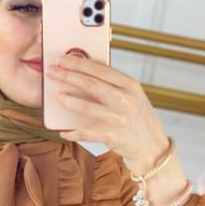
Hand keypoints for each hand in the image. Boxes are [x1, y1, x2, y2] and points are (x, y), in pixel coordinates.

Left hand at [45, 54, 169, 168]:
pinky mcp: (112, 136)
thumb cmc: (137, 118)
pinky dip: (73, 133)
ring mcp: (118, 118)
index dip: (79, 62)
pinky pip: (86, 133)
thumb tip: (83, 72)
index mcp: (130, 85)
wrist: (152, 147)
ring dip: (68, 101)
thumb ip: (113, 84)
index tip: (62, 58)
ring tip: (58, 97)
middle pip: (90, 84)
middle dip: (67, 76)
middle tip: (52, 72)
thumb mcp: (133, 96)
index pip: (100, 68)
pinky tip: (63, 132)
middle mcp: (125, 99)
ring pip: (86, 107)